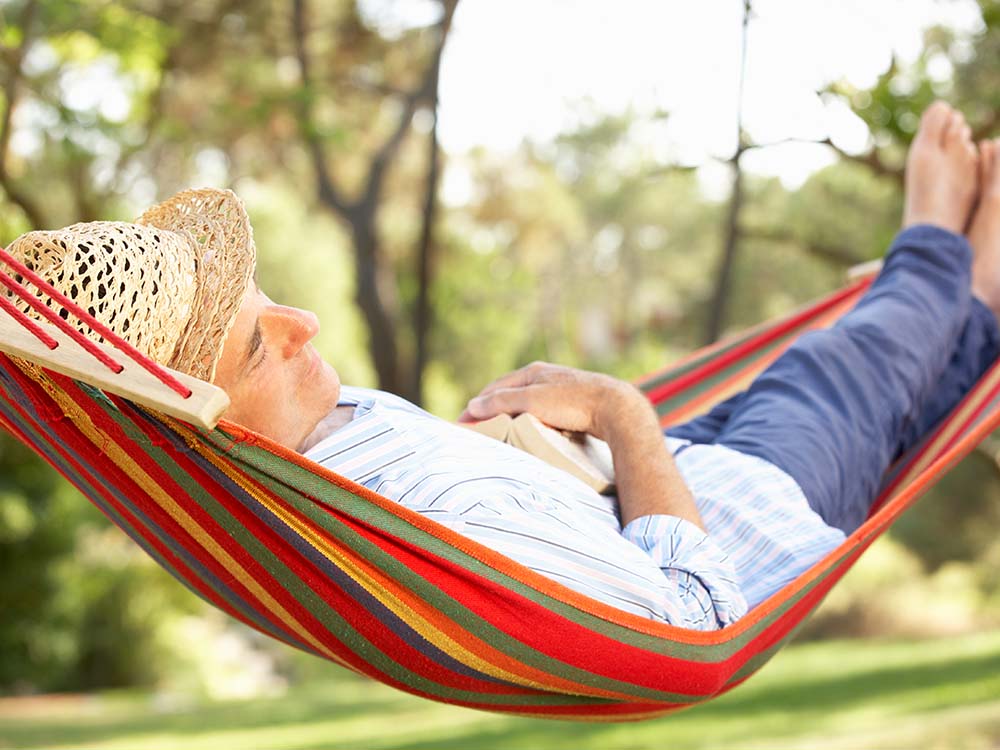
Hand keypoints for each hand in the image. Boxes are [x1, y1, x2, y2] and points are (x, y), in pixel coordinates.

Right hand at [457, 361, 647, 440]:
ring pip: (527, 403)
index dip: (476, 406)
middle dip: (491, 410)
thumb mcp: (532, 401)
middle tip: (477, 430)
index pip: (494, 388)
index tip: (462, 424)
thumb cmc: (573, 402)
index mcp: (532, 372)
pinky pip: (544, 412)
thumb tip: (472, 405)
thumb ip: (501, 402)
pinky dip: (530, 421)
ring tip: (500, 433)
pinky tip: (531, 432)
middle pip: (510, 394)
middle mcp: (545, 376)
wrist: (616, 408)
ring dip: (511, 416)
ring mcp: (560, 389)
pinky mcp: (574, 403)